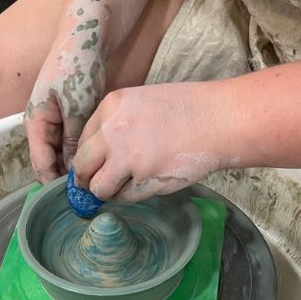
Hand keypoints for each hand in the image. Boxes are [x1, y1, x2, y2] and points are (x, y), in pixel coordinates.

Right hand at [25, 0, 110, 182]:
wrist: (88, 35)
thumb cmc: (76, 66)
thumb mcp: (76, 107)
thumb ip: (73, 138)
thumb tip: (73, 168)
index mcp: (35, 122)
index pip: (40, 163)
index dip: (54, 183)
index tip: (73, 199)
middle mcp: (43, 124)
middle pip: (50, 161)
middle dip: (65, 179)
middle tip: (87, 198)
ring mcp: (57, 120)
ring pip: (63, 153)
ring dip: (76, 167)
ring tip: (94, 185)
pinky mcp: (71, 114)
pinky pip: (74, 142)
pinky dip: (83, 153)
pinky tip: (98, 163)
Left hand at [71, 82, 237, 202]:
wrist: (218, 119)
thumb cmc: (187, 109)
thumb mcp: (142, 101)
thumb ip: (117, 123)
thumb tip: (99, 154)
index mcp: (110, 107)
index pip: (82, 141)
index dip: (87, 159)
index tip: (92, 168)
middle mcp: (112, 131)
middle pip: (82, 166)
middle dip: (87, 180)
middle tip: (97, 186)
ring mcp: (127, 156)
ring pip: (100, 187)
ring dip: (109, 192)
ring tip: (124, 186)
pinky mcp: (144, 178)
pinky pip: (125, 197)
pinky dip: (132, 195)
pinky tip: (148, 183)